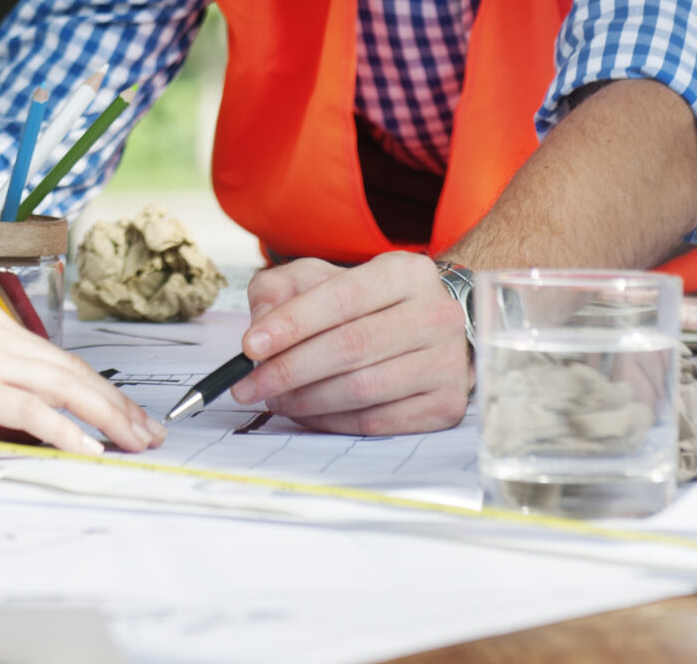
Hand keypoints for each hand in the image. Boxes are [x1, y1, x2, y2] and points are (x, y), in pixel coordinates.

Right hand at [0, 306, 164, 456]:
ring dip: (105, 417)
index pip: (60, 361)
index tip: (128, 416)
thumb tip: (31, 426)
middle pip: (72, 371)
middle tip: (149, 433)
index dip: (100, 390)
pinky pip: (28, 407)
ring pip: (61, 385)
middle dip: (117, 405)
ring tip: (133, 441)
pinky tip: (86, 448)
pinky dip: (63, 429)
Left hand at [237, 253, 471, 434]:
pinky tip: (306, 413)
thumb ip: (283, 289)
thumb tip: (261, 325)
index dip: (292, 323)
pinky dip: (331, 422)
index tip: (250, 346)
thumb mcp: (322, 278)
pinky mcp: (445, 406)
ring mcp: (447, 363)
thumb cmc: (368, 304)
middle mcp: (435, 315)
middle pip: (350, 347)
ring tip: (274, 399)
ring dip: (306, 400)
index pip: (341, 298)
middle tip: (249, 385)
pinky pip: (376, 422)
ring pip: (362, 389)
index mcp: (405, 273)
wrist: (432, 330)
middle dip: (289, 369)